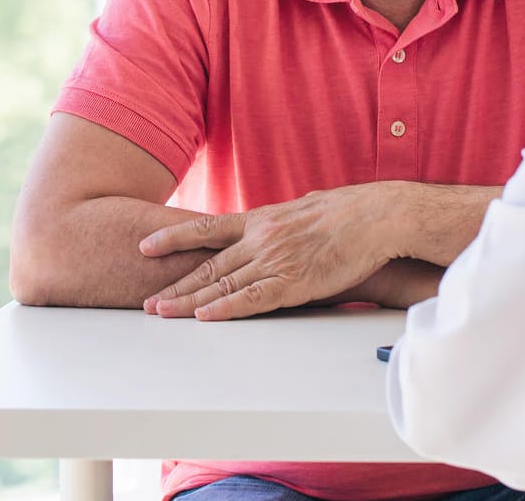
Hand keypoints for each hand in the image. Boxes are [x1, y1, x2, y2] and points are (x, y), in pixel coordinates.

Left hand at [138, 183, 400, 320]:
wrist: (378, 216)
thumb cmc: (351, 212)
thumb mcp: (308, 208)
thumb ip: (289, 220)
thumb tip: (288, 220)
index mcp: (263, 218)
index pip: (207, 228)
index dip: (173, 237)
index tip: (146, 246)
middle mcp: (261, 238)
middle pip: (209, 265)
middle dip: (175, 284)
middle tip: (147, 301)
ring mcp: (275, 259)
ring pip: (223, 285)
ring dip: (189, 302)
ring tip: (162, 313)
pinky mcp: (295, 282)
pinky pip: (253, 298)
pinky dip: (226, 309)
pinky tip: (204, 317)